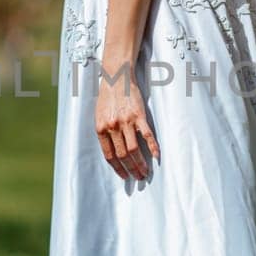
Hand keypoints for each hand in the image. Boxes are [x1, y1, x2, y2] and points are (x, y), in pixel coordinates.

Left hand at [95, 61, 160, 180]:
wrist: (116, 77)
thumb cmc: (107, 96)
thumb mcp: (99, 115)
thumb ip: (105, 132)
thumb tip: (111, 150)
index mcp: (101, 129)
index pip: (109, 156)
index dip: (118, 168)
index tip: (124, 177)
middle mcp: (113, 127)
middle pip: (123, 155)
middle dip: (131, 170)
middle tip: (138, 178)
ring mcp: (126, 122)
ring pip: (134, 149)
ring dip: (141, 164)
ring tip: (146, 172)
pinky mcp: (139, 115)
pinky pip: (147, 135)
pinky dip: (153, 147)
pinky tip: (156, 157)